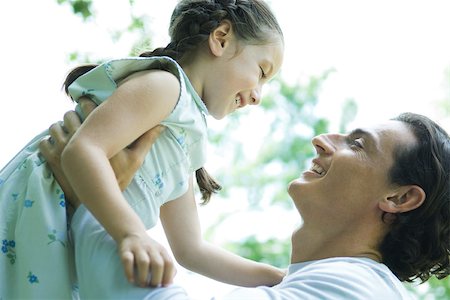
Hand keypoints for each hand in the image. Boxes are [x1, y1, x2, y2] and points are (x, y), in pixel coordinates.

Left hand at [39, 97, 164, 207]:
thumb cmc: (118, 177)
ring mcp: (62, 148)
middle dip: (74, 117)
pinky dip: (50, 142)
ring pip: (54, 126)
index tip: (91, 110)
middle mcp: (77, 137)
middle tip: (81, 124)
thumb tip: (162, 125)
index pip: (86, 106)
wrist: (100, 198)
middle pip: (68, 114)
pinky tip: (61, 147)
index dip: (88, 105)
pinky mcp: (52, 160)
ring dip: (61, 128)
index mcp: (96, 133)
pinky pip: (44, 142)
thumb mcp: (136, 159)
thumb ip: (147, 139)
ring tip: (70, 135)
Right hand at [120, 231, 175, 286]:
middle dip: (156, 278)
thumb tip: (169, 282)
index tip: (164, 285)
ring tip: (143, 284)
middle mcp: (151, 248)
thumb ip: (168, 267)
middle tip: (153, 286)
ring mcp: (138, 249)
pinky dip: (129, 272)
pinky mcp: (125, 250)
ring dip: (144, 276)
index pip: (168, 263)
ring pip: (144, 262)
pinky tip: (131, 280)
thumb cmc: (149, 250)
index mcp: (161, 250)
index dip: (168, 275)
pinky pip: (127, 260)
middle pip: (157, 264)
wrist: (132, 234)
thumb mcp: (161, 254)